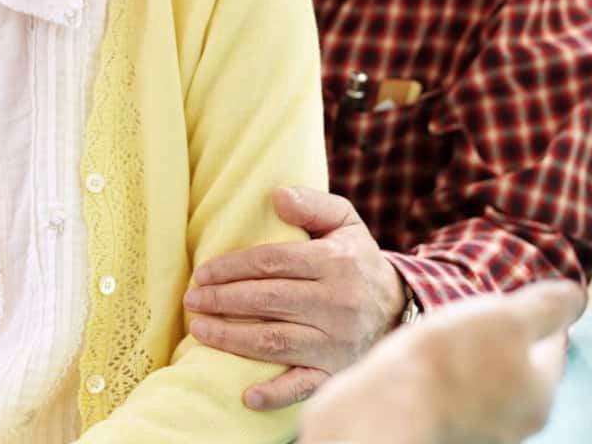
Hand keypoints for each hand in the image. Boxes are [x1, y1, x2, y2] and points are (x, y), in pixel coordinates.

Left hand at [184, 187, 407, 408]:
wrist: (399, 307)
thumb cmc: (356, 260)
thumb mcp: (344, 222)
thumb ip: (312, 204)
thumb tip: (276, 196)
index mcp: (334, 263)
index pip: (272, 263)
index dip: (232, 268)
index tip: (202, 273)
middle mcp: (336, 304)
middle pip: (267, 301)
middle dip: (223, 301)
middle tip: (192, 300)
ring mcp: (336, 342)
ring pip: (275, 341)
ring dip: (232, 338)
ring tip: (199, 329)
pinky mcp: (336, 371)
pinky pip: (304, 385)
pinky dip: (275, 394)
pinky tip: (247, 396)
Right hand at [296, 280, 583, 443]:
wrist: (389, 406)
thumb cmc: (452, 358)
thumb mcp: (507, 317)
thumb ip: (547, 306)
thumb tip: (578, 295)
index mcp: (542, 392)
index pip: (554, 343)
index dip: (539, 313)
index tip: (520, 295)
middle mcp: (521, 420)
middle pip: (524, 367)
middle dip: (510, 339)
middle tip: (486, 312)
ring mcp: (486, 431)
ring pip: (493, 383)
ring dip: (481, 358)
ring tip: (456, 332)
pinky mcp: (451, 431)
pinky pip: (463, 395)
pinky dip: (457, 377)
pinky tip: (435, 362)